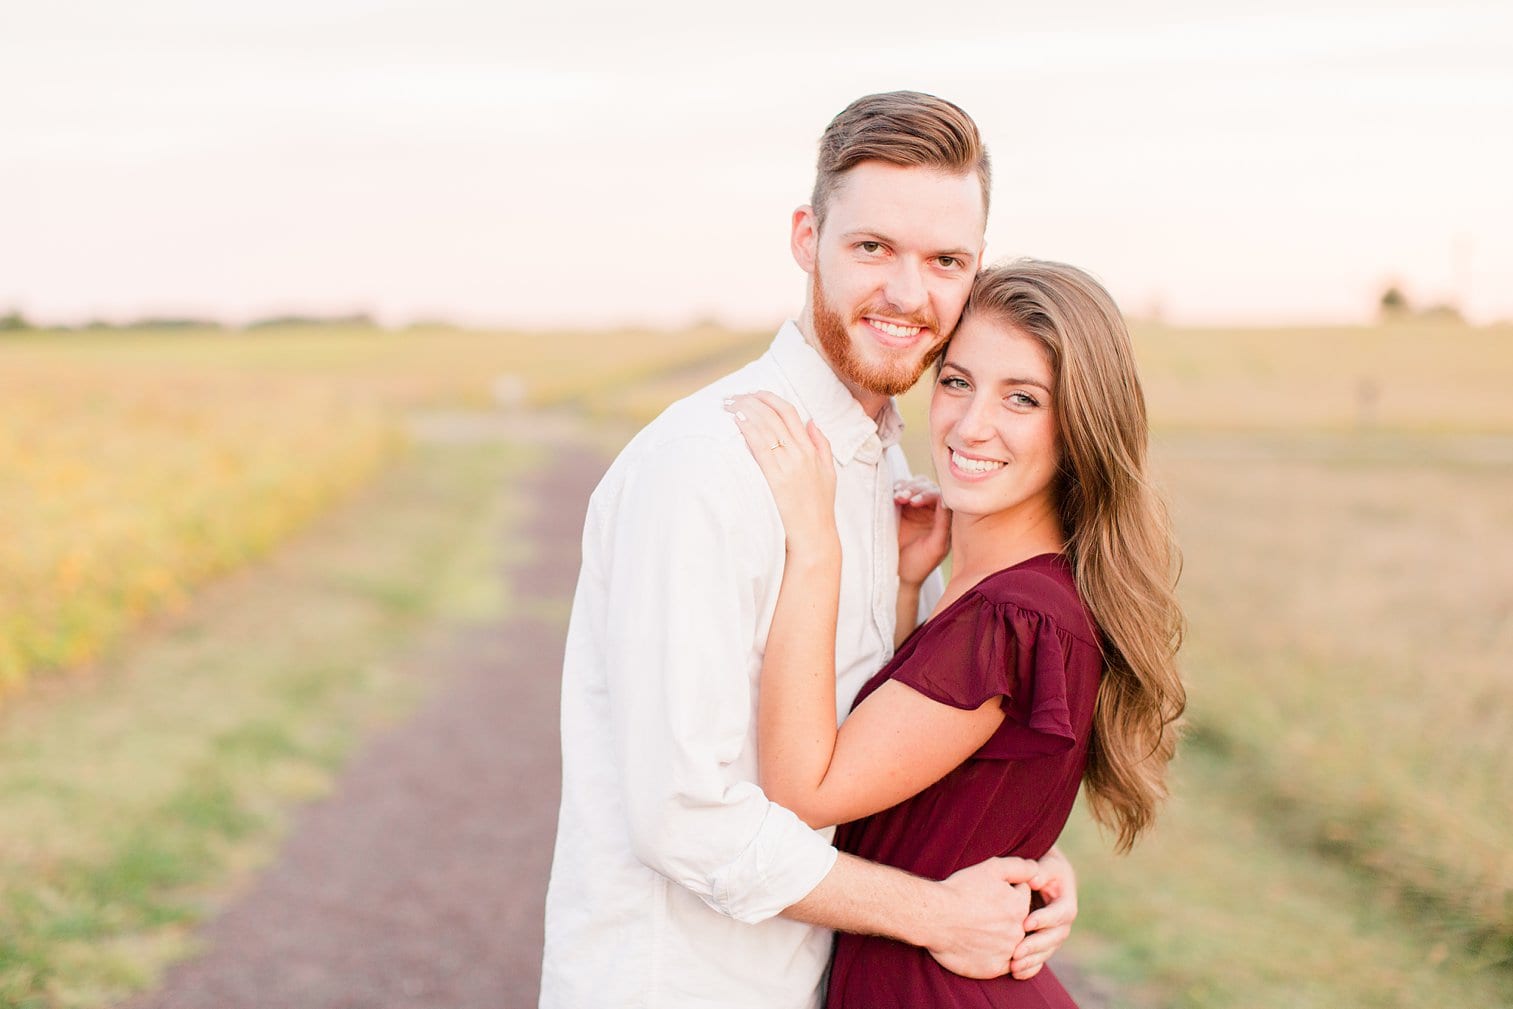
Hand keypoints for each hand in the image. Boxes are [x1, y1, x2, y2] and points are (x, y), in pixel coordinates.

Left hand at [725, 392, 836, 552]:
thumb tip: (811, 421)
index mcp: (812, 449)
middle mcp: (801, 453)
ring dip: (745, 411)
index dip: (770, 399)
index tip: (754, 394)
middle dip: (752, 401)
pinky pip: (760, 447)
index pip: (789, 413)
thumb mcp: (828, 472)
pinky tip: (736, 421)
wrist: (815, 535)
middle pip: (774, 416)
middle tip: (733, 396)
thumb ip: (822, 445)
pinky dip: (748, 430)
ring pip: (765, 427)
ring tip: (729, 404)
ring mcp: (789, 465)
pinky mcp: (776, 479)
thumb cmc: (819, 507)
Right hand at [894, 477, 949, 585]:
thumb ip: (944, 524)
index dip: (928, 495)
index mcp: (943, 518)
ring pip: (913, 486)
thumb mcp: (937, 547)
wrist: (898, 576)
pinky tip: (892, 494)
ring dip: (906, 488)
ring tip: (898, 497)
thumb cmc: (920, 564)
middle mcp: (930, 509)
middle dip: (916, 490)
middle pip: (926, 487)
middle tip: (905, 499)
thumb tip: (945, 500)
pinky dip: (896, 489)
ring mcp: (913, 507)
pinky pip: (899, 491)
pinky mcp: (898, 508)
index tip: (915, 503)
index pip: (940, 497)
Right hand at [923, 857, 1035, 978]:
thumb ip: (1020, 867)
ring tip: (979, 929)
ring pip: (1010, 944)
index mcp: (1020, 906)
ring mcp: (1007, 952)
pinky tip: (978, 945)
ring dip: (1000, 937)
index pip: (1022, 897)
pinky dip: (992, 956)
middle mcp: (1018, 931)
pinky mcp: (994, 969)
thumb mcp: (991, 868)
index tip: (989, 894)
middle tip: (982, 912)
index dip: (1006, 892)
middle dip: (1004, 916)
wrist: (934, 916)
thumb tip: (1036, 868)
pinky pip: (1001, 964)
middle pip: (1018, 921)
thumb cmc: (961, 890)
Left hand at [1010, 845, 1078, 979]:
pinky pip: (1040, 959)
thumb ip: (1040, 870)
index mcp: (1066, 902)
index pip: (1060, 914)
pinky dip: (1030, 967)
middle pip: (1054, 938)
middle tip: (1016, 952)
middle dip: (1036, 946)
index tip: (1026, 923)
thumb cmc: (1041, 865)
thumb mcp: (1045, 862)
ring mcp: (1053, 934)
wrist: (1038, 875)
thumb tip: (1033, 879)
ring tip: (1013, 965)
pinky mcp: (1042, 943)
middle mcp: (1062, 922)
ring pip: (1047, 951)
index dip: (1044, 919)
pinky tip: (1016, 973)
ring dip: (1031, 960)